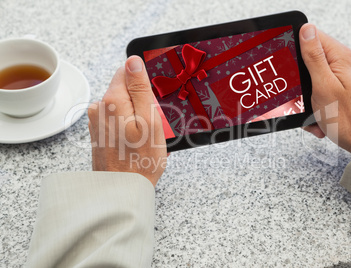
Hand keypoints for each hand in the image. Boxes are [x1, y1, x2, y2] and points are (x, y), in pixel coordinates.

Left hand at [88, 56, 166, 185]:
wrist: (122, 191)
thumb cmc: (140, 160)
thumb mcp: (149, 120)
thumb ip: (140, 87)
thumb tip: (133, 61)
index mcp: (112, 100)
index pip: (128, 72)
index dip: (145, 85)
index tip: (152, 103)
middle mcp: (99, 108)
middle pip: (126, 90)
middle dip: (142, 103)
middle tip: (152, 126)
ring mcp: (98, 122)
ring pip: (124, 107)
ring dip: (137, 117)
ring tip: (145, 138)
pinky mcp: (100, 134)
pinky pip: (119, 121)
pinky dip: (130, 128)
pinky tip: (137, 144)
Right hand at [299, 24, 350, 154]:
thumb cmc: (346, 118)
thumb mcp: (323, 85)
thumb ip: (314, 57)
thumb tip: (306, 30)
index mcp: (340, 57)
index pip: (313, 37)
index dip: (297, 49)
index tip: (291, 67)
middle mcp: (342, 64)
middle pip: (308, 60)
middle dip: (300, 80)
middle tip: (302, 95)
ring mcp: (339, 76)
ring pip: (309, 78)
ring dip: (305, 96)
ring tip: (312, 109)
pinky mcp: (336, 89)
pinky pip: (315, 91)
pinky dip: (312, 105)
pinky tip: (316, 116)